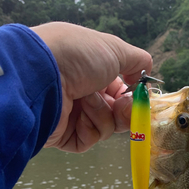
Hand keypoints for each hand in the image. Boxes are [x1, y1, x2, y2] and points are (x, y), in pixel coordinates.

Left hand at [32, 22, 151, 151]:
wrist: (43, 74)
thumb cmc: (77, 55)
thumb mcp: (115, 49)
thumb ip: (138, 61)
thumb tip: (145, 74)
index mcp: (94, 72)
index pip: (123, 91)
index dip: (134, 97)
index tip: (140, 98)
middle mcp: (84, 92)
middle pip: (118, 113)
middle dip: (124, 111)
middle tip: (120, 106)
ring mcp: (74, 114)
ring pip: (106, 127)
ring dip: (102, 113)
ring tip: (86, 100)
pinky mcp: (65, 134)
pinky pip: (89, 139)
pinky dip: (89, 128)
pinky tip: (78, 115)